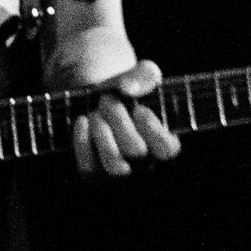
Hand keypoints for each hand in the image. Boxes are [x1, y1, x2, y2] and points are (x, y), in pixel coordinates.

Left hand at [71, 61, 180, 178]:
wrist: (98, 101)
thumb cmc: (127, 91)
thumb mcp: (141, 75)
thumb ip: (144, 75)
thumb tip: (127, 87)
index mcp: (164, 142)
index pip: (167, 149)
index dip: (151, 128)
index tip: (138, 108)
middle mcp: (145, 163)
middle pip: (136, 152)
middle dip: (118, 119)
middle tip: (108, 99)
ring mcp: (120, 173)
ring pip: (115, 167)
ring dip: (102, 133)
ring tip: (96, 113)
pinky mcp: (96, 174)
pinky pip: (90, 168)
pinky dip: (83, 142)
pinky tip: (82, 121)